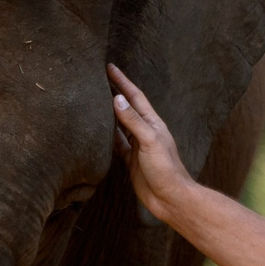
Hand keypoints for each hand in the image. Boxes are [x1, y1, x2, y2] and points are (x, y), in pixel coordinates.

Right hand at [107, 64, 191, 223]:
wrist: (170, 198)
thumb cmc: (166, 169)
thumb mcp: (150, 141)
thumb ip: (133, 121)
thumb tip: (116, 99)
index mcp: (153, 123)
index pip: (134, 96)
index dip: (122, 81)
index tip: (109, 67)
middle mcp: (145, 131)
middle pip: (127, 107)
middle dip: (114, 92)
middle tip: (98, 78)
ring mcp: (137, 146)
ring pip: (120, 124)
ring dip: (109, 112)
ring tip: (94, 100)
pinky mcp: (130, 160)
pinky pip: (116, 143)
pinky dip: (107, 135)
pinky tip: (97, 131)